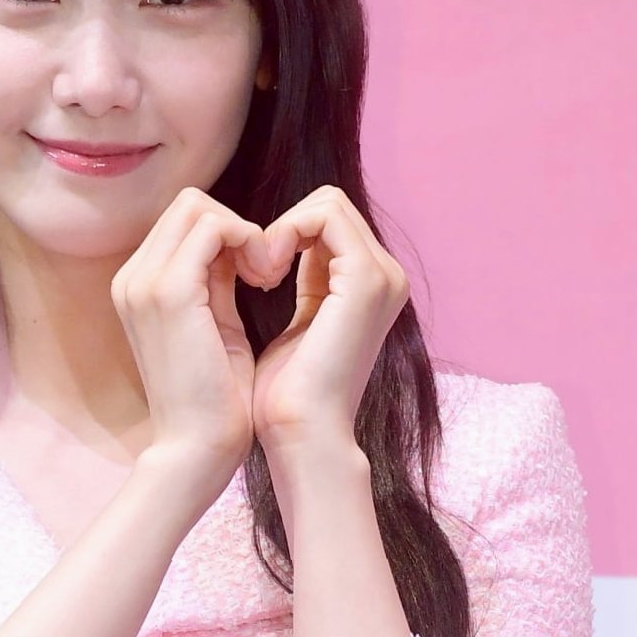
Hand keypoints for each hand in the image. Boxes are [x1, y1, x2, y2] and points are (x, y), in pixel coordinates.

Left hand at [246, 185, 409, 448]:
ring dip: (282, 228)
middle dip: (282, 226)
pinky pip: (324, 215)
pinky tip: (265, 273)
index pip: (326, 221)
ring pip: (327, 203)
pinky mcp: (367, 279)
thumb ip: (297, 282)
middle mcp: (385, 276)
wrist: (301, 434)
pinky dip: (286, 232)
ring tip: (259, 274)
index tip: (250, 273)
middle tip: (252, 272)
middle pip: (328, 205)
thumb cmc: (285, 395)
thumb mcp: (291, 324)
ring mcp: (382, 276)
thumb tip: (269, 247)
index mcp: (370, 287)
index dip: (283, 233)